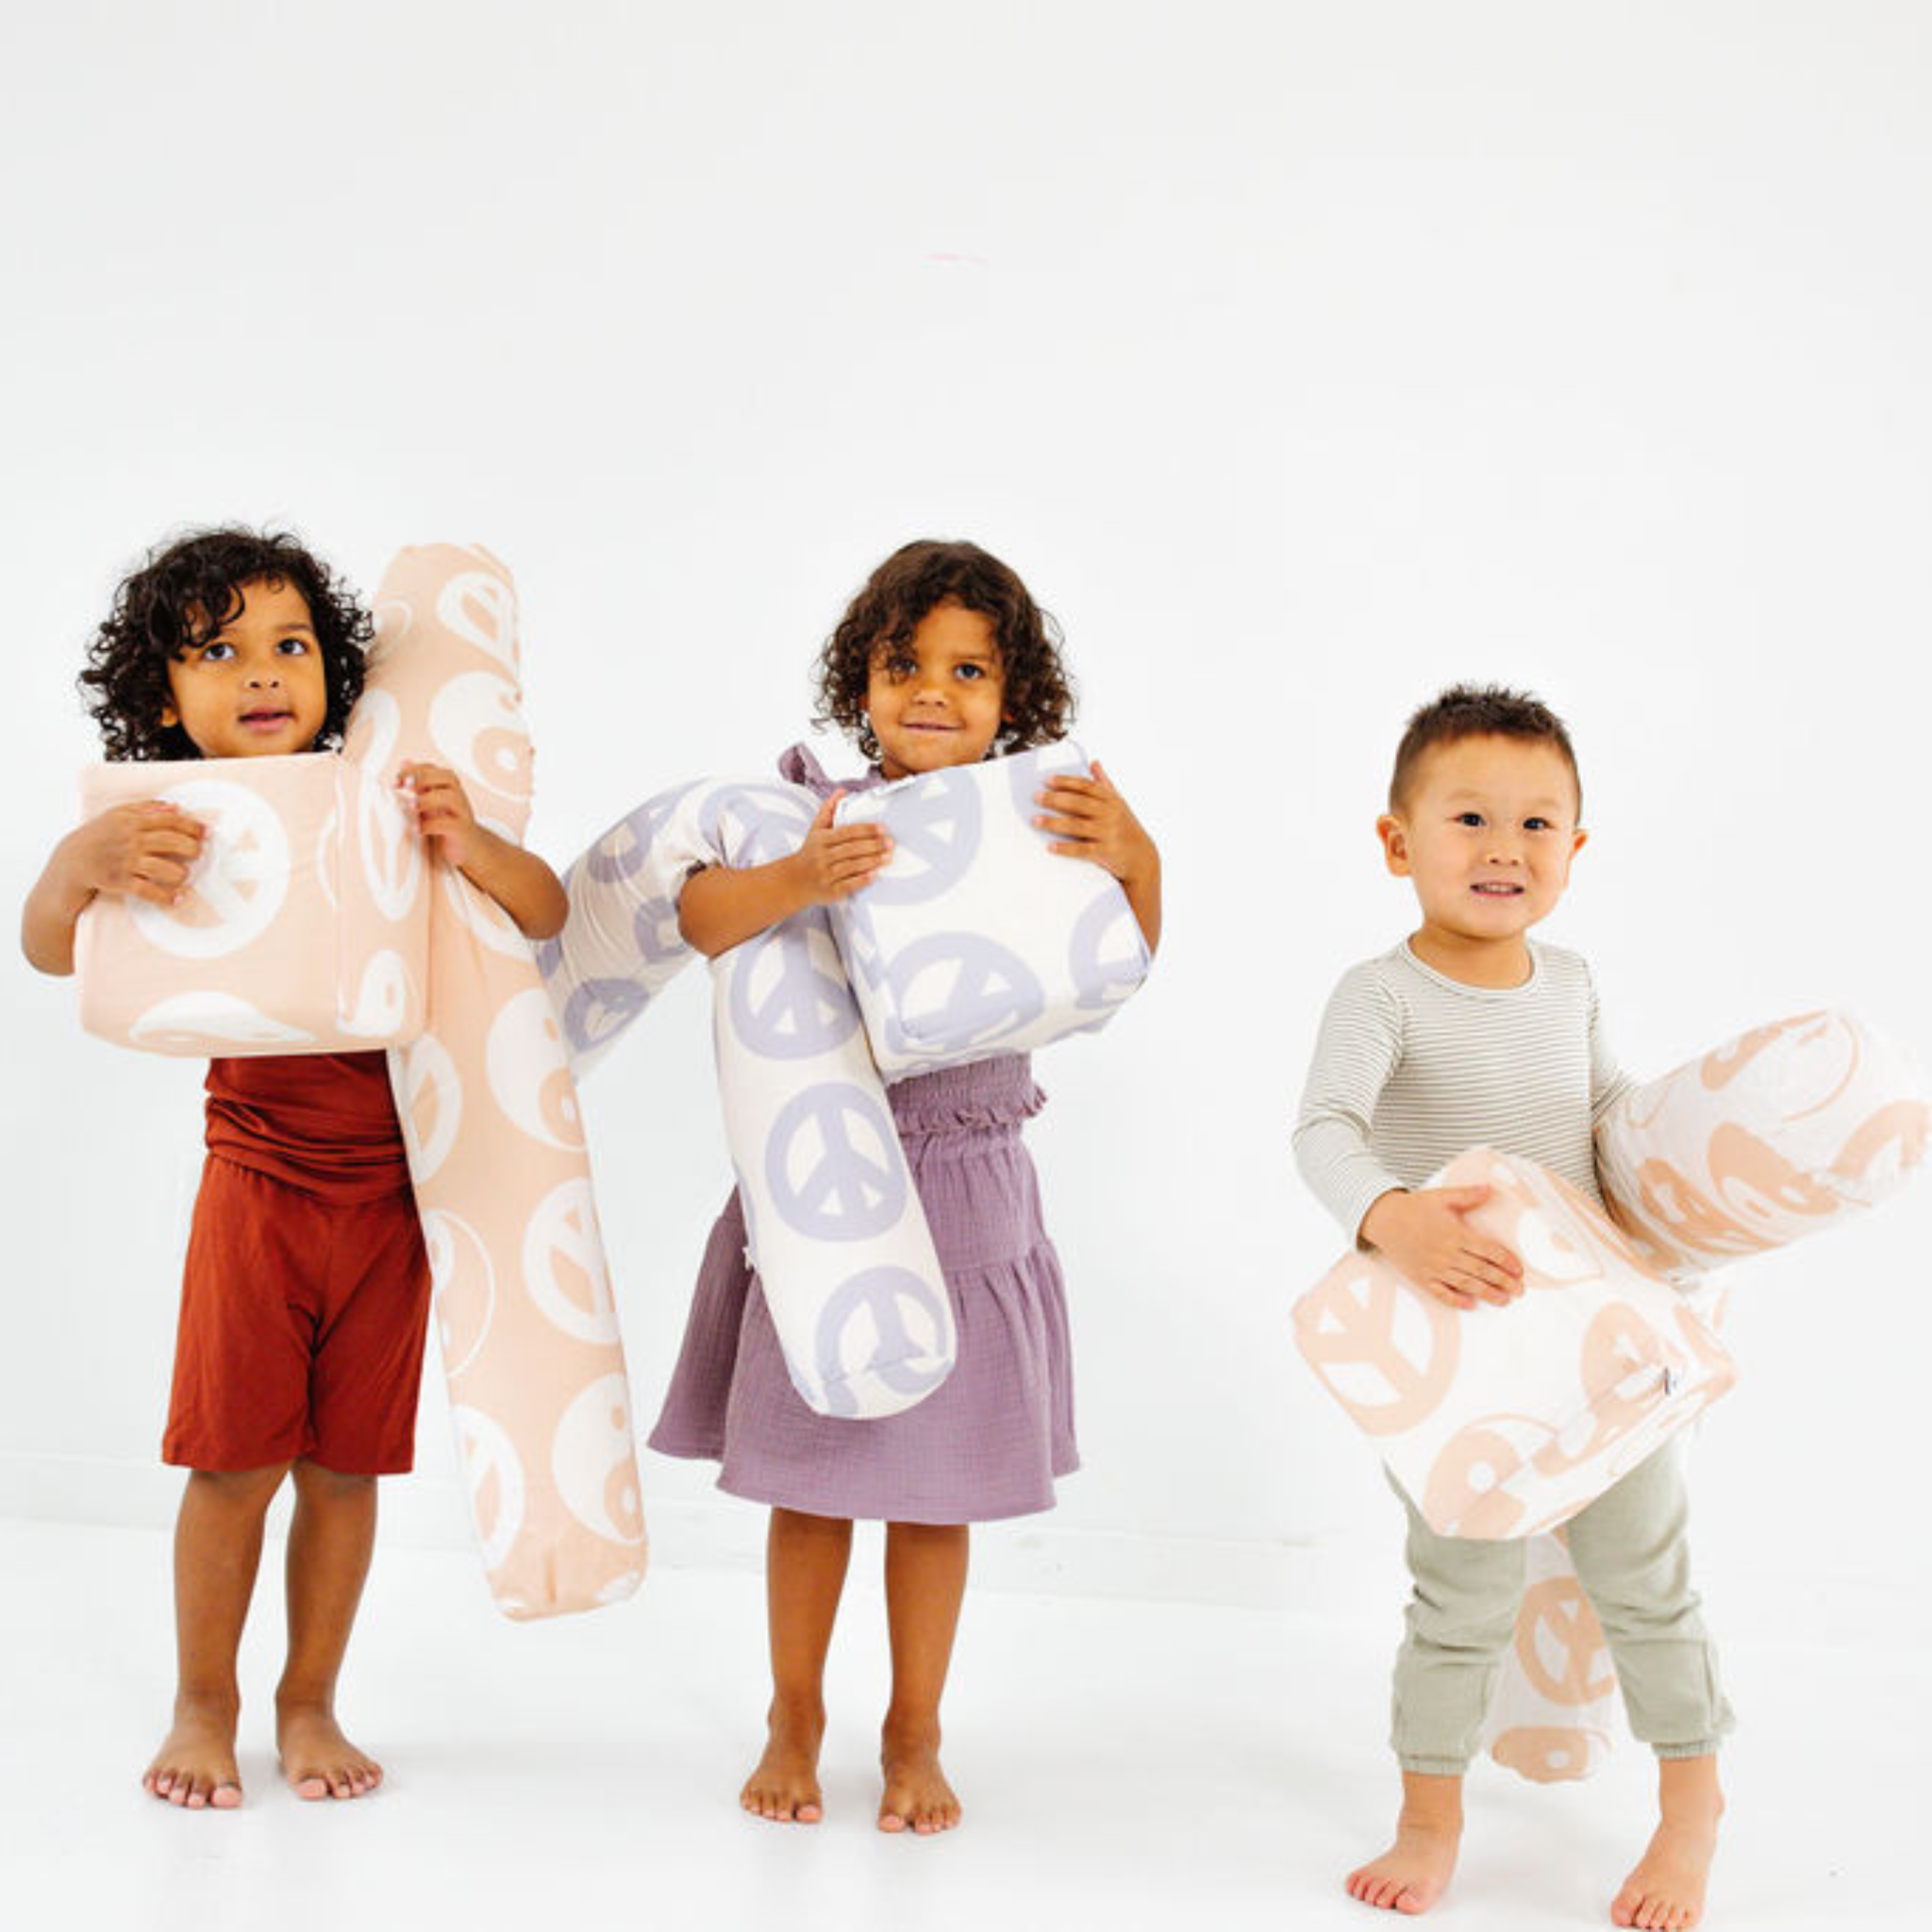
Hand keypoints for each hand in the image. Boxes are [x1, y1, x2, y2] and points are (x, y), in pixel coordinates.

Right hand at [63, 801, 205, 908]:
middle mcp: (130, 840)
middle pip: (170, 842)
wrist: (72, 860)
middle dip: (191, 848)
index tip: (206, 832)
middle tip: (199, 852)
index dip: (191, 826)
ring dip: (180, 874)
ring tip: (184, 875)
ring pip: (162, 868)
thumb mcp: (117, 814)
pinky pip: (147, 891)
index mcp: (131, 821)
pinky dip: (164, 897)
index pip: (168, 821)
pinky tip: (177, 899)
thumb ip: (146, 808)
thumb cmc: (99, 835)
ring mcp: (126, 862)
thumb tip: (175, 807)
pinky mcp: (120, 881)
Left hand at [398, 761, 481, 866]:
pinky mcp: (462, 830)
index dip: (414, 770)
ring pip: (451, 797)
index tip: (395, 781)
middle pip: (447, 777)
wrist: (468, 847)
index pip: (433, 769)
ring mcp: (462, 813)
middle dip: (424, 779)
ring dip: (428, 799)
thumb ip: (419, 783)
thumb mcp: (431, 800)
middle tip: (406, 787)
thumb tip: (404, 762)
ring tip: (411, 807)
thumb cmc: (446, 822)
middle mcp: (458, 796)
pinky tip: (417, 829)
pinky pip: (449, 824)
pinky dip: (430, 825)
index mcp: (448, 787)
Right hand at [783, 792, 892, 905]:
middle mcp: (822, 857)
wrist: (793, 881)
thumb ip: (828, 810)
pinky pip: (849, 884)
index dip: (865, 829)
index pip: (846, 832)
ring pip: (852, 866)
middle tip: (890, 843)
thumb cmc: (809, 853)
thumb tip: (842, 792)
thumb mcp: (815, 830)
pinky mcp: (830, 891)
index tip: (882, 828)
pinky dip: (862, 879)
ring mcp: (826, 875)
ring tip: (888, 857)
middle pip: (851, 849)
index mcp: (820, 840)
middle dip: (873, 845)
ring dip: (872, 861)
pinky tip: (875, 874)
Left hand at [1035, 760, 1156, 886]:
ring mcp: (1108, 833)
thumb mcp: (1119, 803)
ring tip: (1036, 820)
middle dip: (1056, 799)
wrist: (1142, 857)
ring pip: (1077, 825)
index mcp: (1111, 800)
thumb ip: (1104, 783)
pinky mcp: (1105, 852)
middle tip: (1037, 797)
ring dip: (1054, 823)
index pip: (1086, 786)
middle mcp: (1109, 814)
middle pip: (1079, 803)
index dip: (1066, 782)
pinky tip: (1051, 847)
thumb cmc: (1126, 827)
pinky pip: (1082, 849)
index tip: (1048, 780)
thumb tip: (1094, 763)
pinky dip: (1066, 848)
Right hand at [1360, 1186, 1523, 1309]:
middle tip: (1519, 1290)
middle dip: (1503, 1281)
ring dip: (1487, 1293)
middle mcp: (1446, 1253)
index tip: (1518, 1269)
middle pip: (1481, 1270)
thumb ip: (1467, 1195)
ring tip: (1503, 1300)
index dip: (1506, 1261)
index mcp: (1455, 1233)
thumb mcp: (1441, 1196)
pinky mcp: (1421, 1277)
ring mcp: (1433, 1267)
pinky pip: (1441, 1293)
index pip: (1488, 1250)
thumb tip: (1489, 1190)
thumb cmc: (1412, 1208)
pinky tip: (1470, 1305)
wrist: (1383, 1219)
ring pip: (1466, 1284)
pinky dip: (1456, 1300)